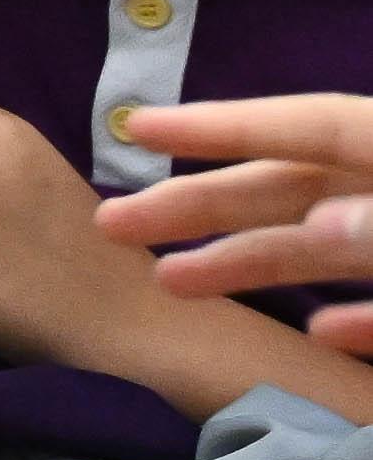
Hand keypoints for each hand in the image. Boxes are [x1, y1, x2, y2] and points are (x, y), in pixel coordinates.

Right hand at [95, 96, 372, 345]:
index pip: (313, 126)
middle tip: (112, 222)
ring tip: (168, 281)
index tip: (133, 128)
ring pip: (335, 250)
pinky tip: (316, 333)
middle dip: (205, 202)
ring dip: (254, 262)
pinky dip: (354, 317)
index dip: (223, 127)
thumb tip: (319, 225)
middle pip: (300, 188)